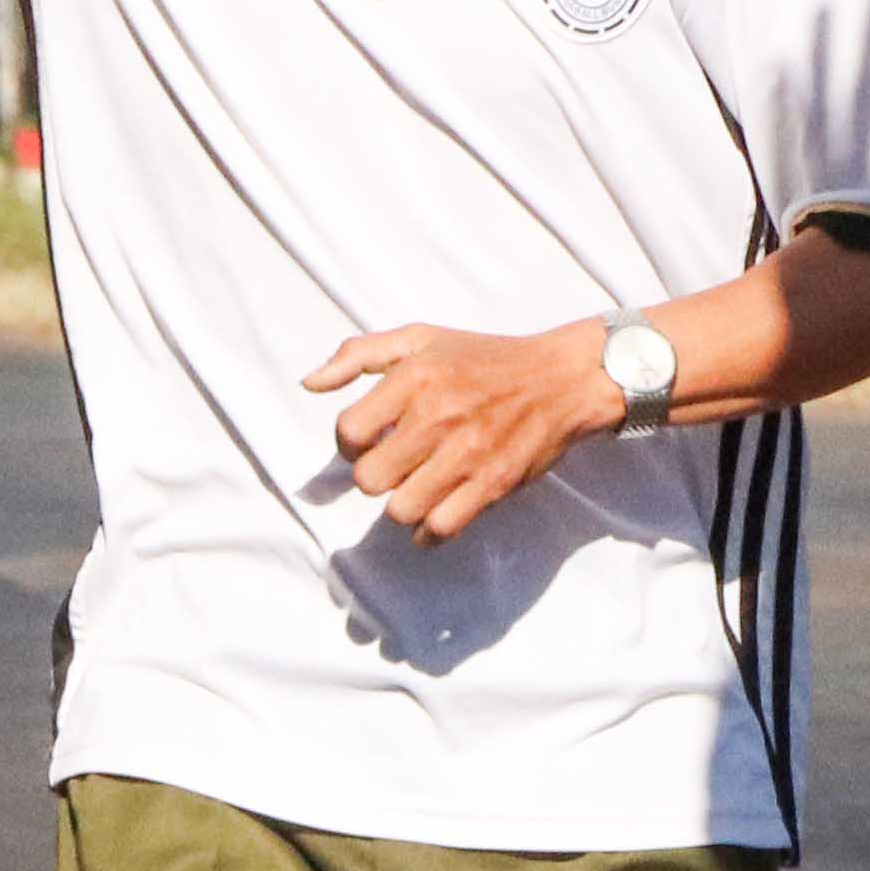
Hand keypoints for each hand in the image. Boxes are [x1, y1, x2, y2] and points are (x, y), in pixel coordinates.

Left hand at [307, 320, 615, 544]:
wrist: (561, 379)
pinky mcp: (491, 485)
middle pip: (369, 480)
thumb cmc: (484, 359)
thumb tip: (309, 384)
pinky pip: (439, 529)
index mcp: (415, 377)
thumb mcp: (421, 338)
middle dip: (376, 476)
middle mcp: (437, 416)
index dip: (351, 443)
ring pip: (399, 510)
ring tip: (416, 486)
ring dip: (402, 503)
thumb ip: (358, 355)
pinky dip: (428, 532)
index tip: (371, 439)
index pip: (348, 434)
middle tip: (396, 463)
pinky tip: (433, 513)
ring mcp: (466, 455)